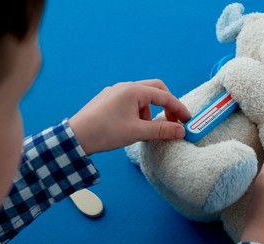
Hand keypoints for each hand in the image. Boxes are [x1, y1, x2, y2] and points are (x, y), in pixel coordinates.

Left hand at [69, 79, 190, 154]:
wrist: (76, 137)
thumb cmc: (105, 132)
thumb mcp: (137, 132)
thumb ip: (162, 130)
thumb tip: (180, 130)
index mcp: (134, 91)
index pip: (165, 96)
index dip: (178, 109)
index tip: (187, 121)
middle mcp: (125, 86)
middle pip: (155, 89)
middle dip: (167, 105)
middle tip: (172, 121)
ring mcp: (115, 91)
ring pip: (143, 97)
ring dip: (151, 111)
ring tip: (147, 129)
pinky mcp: (109, 99)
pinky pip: (131, 101)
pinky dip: (139, 111)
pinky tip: (134, 126)